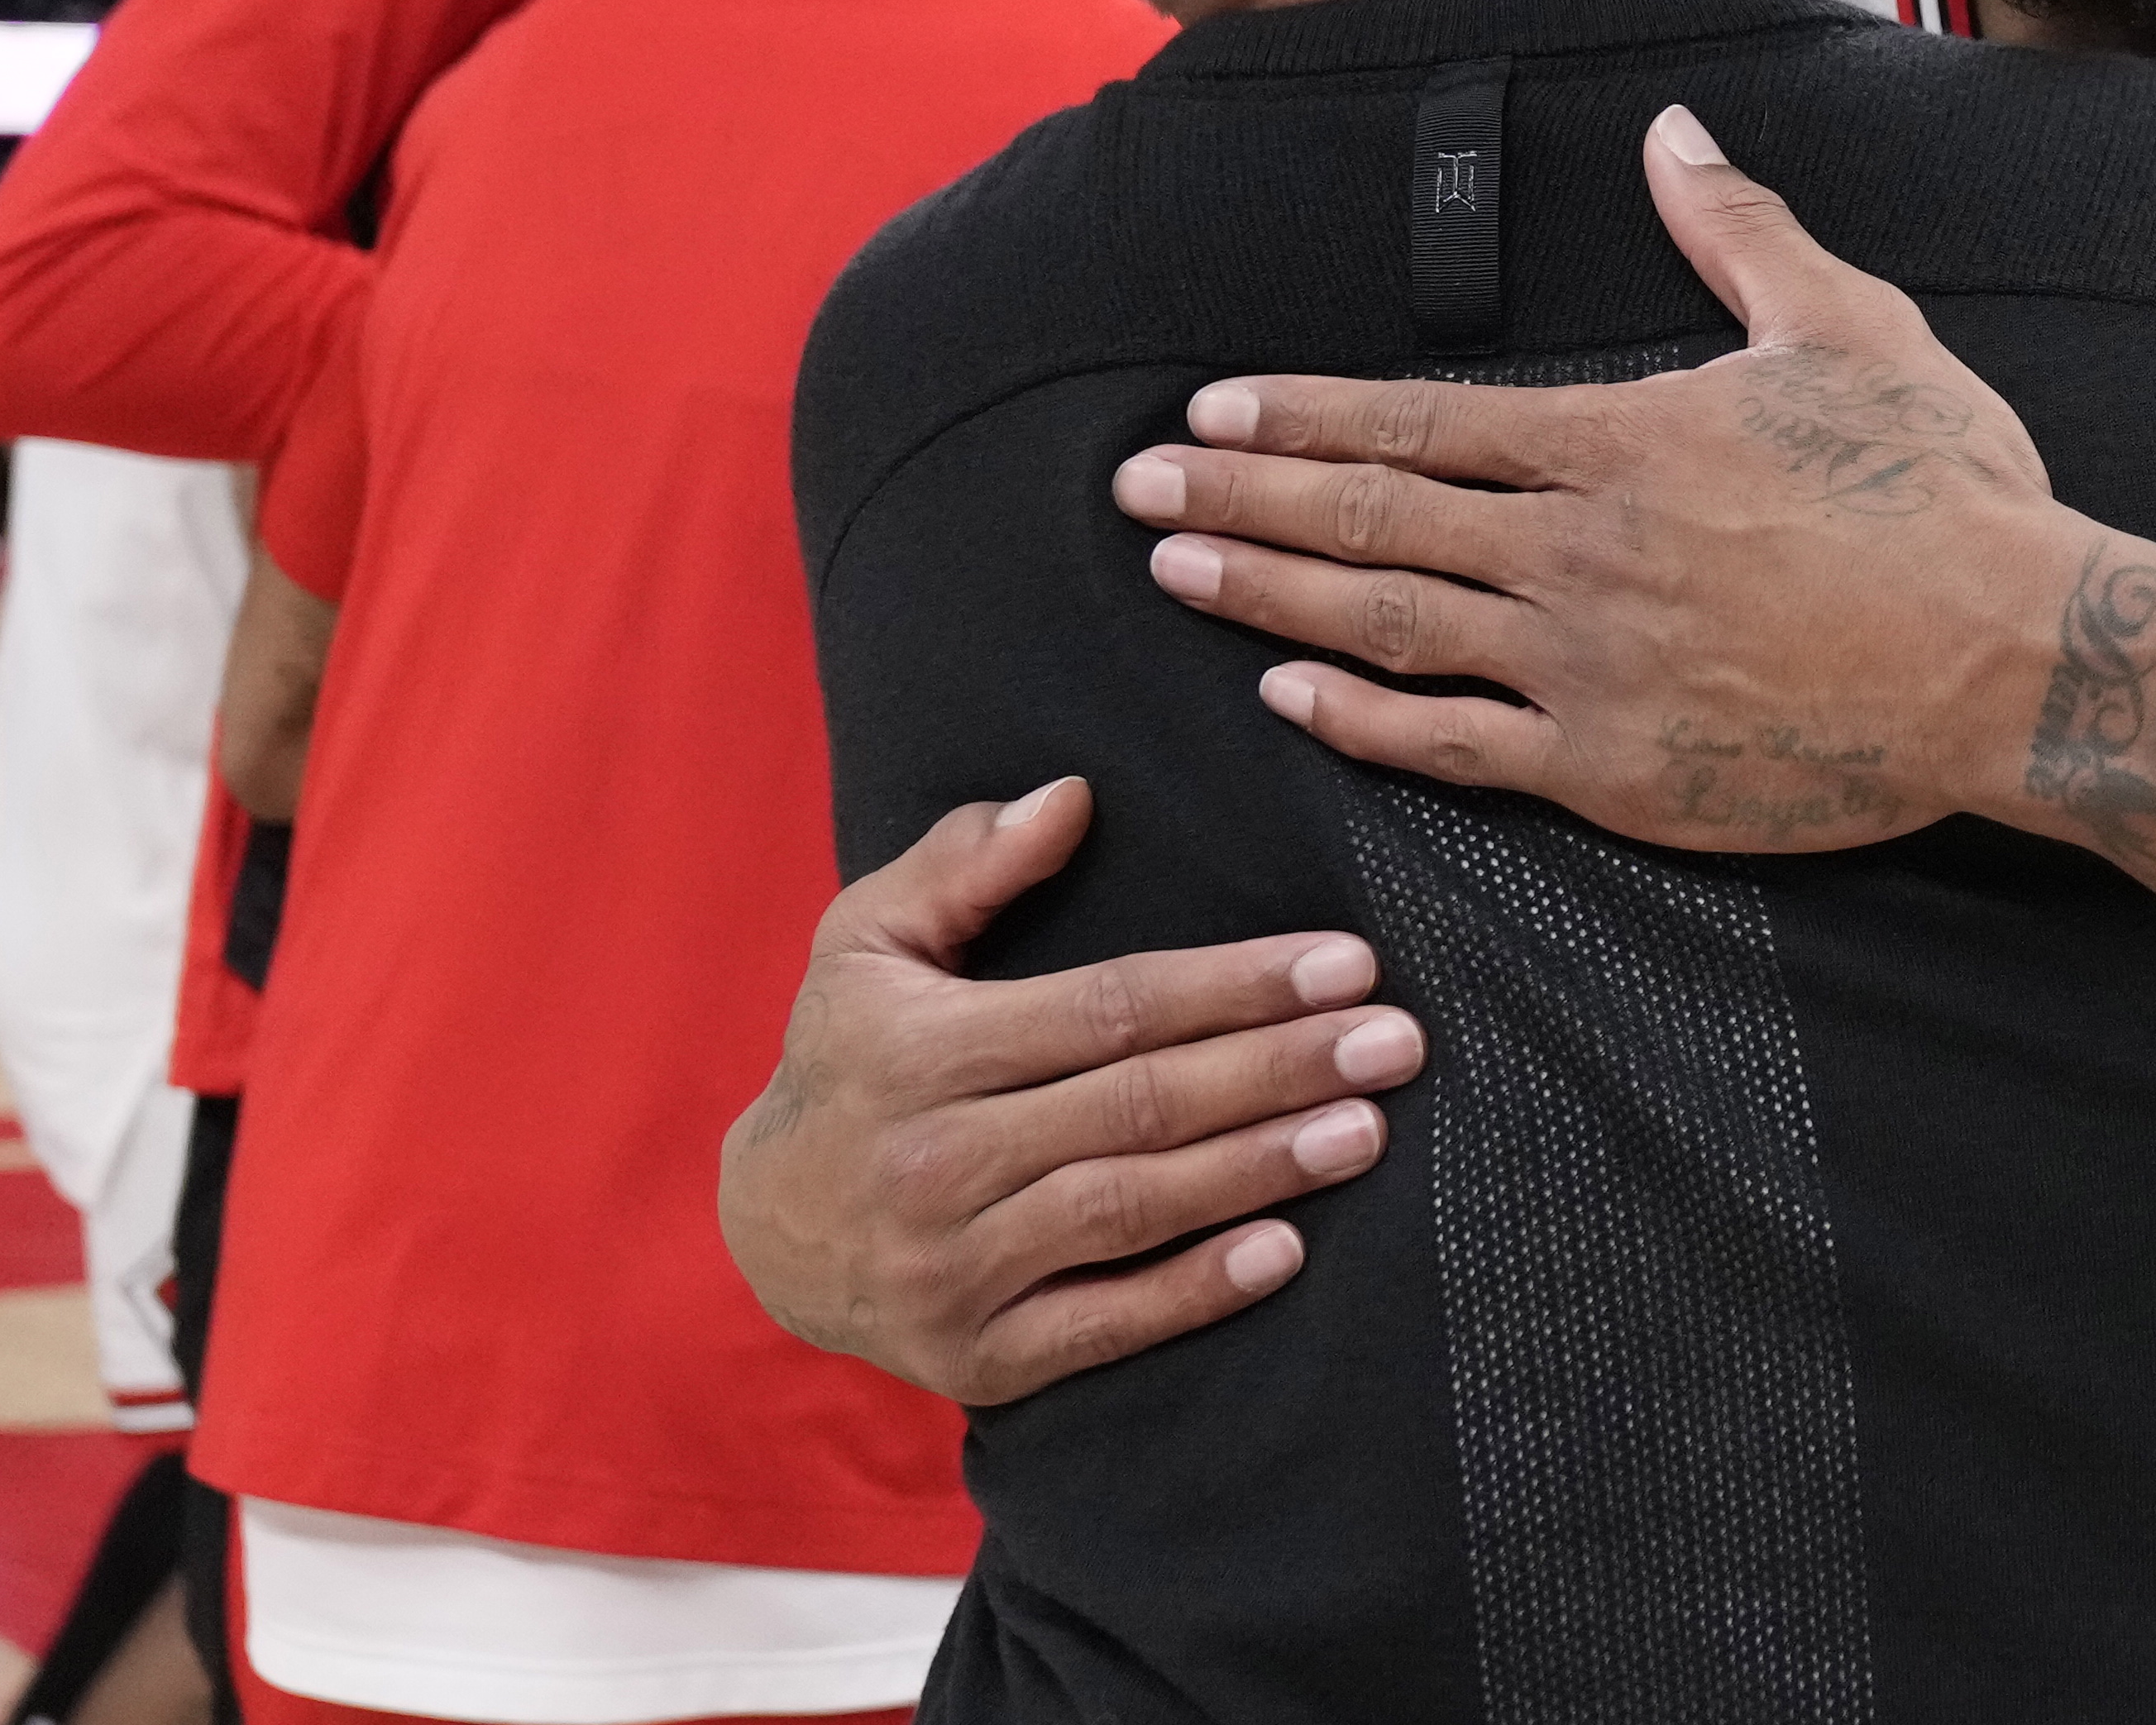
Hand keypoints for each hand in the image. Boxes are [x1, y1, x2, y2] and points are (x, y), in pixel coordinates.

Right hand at [718, 776, 1426, 1405]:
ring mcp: (953, 1268)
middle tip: (1394, 1042)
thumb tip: (1071, 796)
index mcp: (920, 1050)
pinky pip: (1102, 1326)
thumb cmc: (846, 1060)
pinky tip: (1285, 1251)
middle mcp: (935, 1161)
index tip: (1346, 961)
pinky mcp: (977, 1358)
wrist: (761, 1233)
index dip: (1233, 985)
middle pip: (1138, 1107)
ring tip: (1367, 1131)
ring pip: (1131, 1209)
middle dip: (1279, 1069)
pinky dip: (1194, 1293)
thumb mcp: (867, 944)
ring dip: (1259, 1169)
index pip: (1109, 1009)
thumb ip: (964, 863)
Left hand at [1109, 105, 2071, 853]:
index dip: (1302, 415)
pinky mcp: (1615, 772)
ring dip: (1268, 591)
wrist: (2018, 663)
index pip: (1419, 421)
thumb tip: (1671, 134)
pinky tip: (1287, 690)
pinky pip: (1454, 746)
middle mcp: (1577, 554)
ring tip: (1175, 567)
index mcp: (1621, 443)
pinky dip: (1358, 718)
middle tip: (1133, 487)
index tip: (1212, 408)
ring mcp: (1586, 670)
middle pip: (1372, 516)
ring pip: (1386, 623)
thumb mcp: (1849, 328)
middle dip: (1240, 495)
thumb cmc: (1945, 493)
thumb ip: (1739, 233)